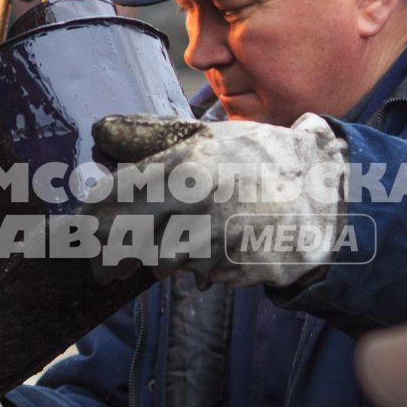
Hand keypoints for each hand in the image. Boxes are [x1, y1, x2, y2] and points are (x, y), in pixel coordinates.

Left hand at [84, 112, 348, 287]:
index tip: (83, 230)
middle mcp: (199, 201)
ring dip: (159, 262)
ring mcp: (219, 237)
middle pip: (128, 240)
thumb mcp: (206, 135)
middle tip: (103, 269)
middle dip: (110, 258)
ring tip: (176, 247)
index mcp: (185, 163)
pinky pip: (200, 275)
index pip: (117, 196)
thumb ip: (149, 135)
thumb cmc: (257, 159)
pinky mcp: (236, 267)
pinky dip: (199, 269)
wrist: (323, 192)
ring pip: (162, 264)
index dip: (93, 218)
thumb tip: (99, 131)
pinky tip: (218, 249)